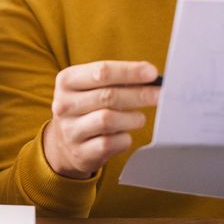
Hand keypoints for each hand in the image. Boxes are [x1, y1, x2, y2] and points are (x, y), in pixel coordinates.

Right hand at [42, 60, 160, 178]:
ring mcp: (70, 130)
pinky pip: (110, 143)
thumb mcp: (91, 87)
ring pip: (108, 120)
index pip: (101, 71)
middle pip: (107, 96)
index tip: (152, 73)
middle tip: (159, 95)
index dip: (130, 71)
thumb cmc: (87, 107)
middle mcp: (64, 105)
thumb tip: (150, 75)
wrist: (64, 144)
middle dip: (138, 94)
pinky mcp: (80, 153)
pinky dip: (124, 138)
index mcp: (67, 80)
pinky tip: (124, 134)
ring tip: (139, 118)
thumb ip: (117, 79)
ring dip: (132, 118)